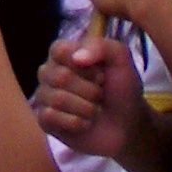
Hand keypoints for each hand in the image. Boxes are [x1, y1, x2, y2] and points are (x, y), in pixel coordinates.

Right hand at [34, 24, 144, 160]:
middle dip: (90, 90)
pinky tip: (85, 123)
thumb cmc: (121, 89)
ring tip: (95, 110)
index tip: (101, 74)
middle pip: (60, 77)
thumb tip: (77, 58)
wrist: (127, 124)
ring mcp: (44, 96)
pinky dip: (77, 122)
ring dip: (86, 108)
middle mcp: (49, 72)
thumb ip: (100, 47)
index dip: (85, 66)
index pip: (59, 51)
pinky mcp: (44, 120)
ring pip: (57, 99)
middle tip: (100, 95)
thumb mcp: (119, 59)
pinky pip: (51, 118)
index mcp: (63, 53)